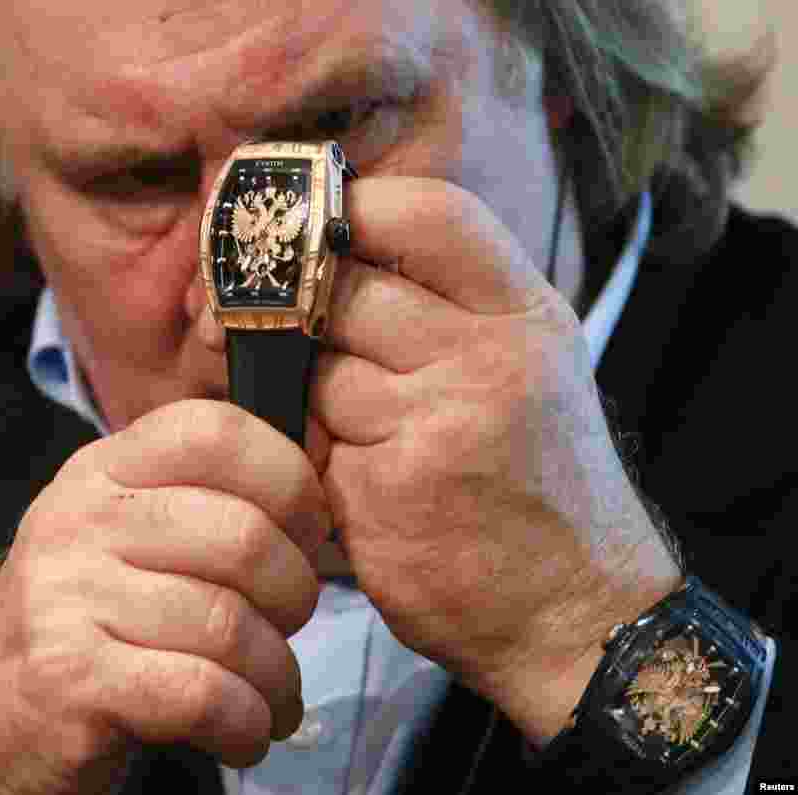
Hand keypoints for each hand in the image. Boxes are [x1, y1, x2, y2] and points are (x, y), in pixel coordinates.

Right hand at [0, 400, 331, 793]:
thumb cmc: (87, 618)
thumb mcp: (124, 533)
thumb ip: (201, 501)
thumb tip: (317, 506)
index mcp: (105, 470)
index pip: (215, 431)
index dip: (287, 478)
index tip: (307, 530)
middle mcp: (81, 519)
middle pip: (243, 535)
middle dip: (296, 593)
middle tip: (290, 624)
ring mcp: (68, 594)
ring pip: (229, 624)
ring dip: (275, 674)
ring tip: (273, 693)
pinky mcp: (70, 676)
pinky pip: (202, 692)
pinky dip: (245, 720)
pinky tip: (246, 731)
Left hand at [309, 177, 682, 743]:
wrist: (576, 614)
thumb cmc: (541, 483)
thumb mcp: (530, 368)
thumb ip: (450, 306)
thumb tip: (337, 250)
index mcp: (527, 316)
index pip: (429, 212)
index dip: (356, 207)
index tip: (318, 227)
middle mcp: (487, 358)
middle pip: (345, 290)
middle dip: (306, 309)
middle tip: (290, 327)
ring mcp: (433, 423)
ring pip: (316, 369)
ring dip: (311, 394)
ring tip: (357, 429)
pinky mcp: (382, 489)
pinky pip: (309, 439)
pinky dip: (314, 452)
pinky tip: (357, 479)